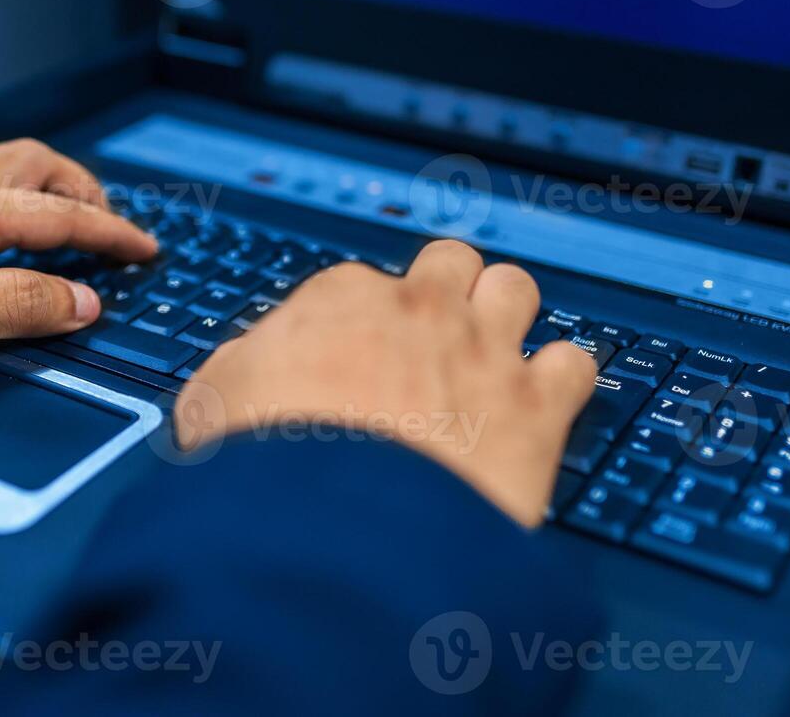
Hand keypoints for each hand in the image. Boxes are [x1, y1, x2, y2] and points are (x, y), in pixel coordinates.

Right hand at [177, 241, 596, 525]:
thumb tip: (254, 365)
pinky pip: (575, 364)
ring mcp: (484, 351)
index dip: (364, 322)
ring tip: (492, 360)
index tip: (359, 356)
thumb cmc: (264, 464)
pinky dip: (562, 381)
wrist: (329, 527)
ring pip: (517, 289)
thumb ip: (244, 366)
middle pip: (452, 262)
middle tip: (434, 340)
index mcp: (342, 298)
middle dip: (447, 293)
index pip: (364, 284)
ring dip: (507, 317)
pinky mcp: (537, 407)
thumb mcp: (213, 399)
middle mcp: (420, 308)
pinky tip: (543, 406)